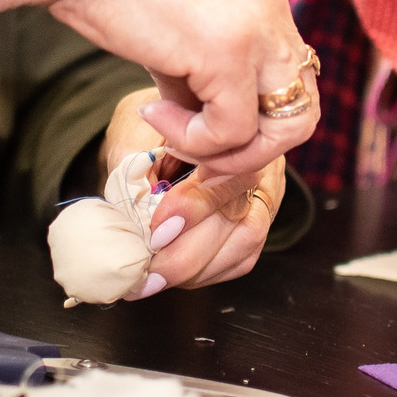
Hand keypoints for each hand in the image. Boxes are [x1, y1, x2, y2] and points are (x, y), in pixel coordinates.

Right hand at [49, 0, 318, 175]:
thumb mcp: (177, 34)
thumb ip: (204, 78)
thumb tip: (208, 131)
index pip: (293, 81)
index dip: (257, 123)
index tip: (201, 131)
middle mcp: (272, 8)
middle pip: (304, 110)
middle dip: (253, 149)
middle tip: (195, 147)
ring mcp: (256, 29)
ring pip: (284, 129)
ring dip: (226, 151)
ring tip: (171, 132)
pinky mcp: (227, 51)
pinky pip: (232, 130)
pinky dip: (192, 140)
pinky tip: (153, 114)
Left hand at [96, 88, 284, 297]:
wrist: (171, 115)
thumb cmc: (153, 120)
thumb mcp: (135, 126)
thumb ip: (133, 161)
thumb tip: (130, 210)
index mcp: (236, 131)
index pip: (230, 174)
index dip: (195, 207)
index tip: (156, 230)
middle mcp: (262, 163)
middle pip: (242, 219)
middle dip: (190, 253)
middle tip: (147, 270)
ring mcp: (266, 194)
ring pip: (246, 244)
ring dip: (197, 269)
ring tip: (152, 280)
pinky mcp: (257, 220)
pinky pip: (242, 258)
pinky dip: (208, 273)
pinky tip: (175, 277)